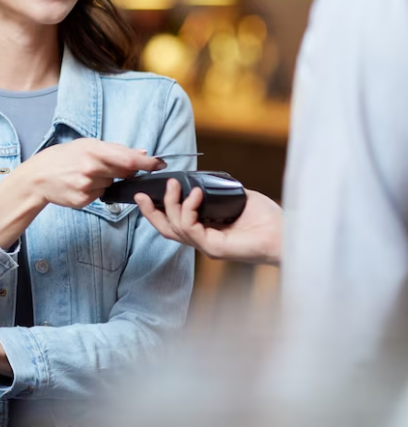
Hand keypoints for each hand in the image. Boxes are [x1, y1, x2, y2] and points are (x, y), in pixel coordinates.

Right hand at [17, 138, 165, 209]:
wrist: (39, 176)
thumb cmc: (64, 156)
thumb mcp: (87, 144)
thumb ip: (115, 149)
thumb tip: (143, 152)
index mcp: (94, 151)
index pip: (129, 159)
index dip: (148, 163)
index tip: (160, 164)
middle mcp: (91, 169)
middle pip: (123, 173)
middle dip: (125, 170)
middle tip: (108, 166)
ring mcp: (87, 187)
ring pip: (111, 184)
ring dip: (106, 180)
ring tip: (86, 174)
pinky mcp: (84, 200)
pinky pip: (101, 195)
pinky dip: (96, 190)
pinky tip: (81, 184)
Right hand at [134, 180, 282, 264]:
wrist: (289, 234)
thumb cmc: (269, 219)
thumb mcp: (236, 197)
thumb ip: (217, 191)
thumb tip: (200, 180)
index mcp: (207, 231)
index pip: (175, 224)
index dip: (159, 211)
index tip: (148, 193)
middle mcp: (204, 241)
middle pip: (167, 230)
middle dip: (151, 212)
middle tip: (140, 194)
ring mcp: (208, 246)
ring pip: (175, 228)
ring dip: (171, 204)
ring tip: (175, 185)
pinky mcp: (214, 249)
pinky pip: (190, 228)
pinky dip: (189, 209)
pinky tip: (196, 194)